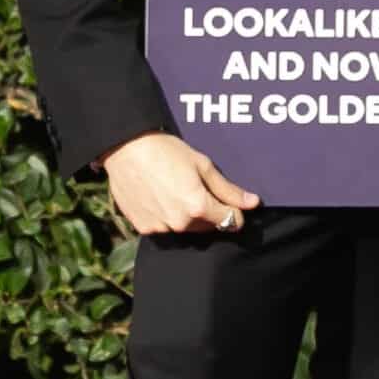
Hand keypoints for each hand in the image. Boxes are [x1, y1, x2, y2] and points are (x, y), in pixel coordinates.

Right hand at [102, 132, 259, 235]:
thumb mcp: (202, 165)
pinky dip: (168, 217)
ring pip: (186, 229)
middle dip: (211, 212)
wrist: (125, 149)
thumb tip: (253, 203)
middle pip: (209, 227)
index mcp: (198, 208)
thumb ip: (228, 189)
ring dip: (188, 216)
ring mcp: (159, 228)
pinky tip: (161, 196)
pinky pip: (164, 228)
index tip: (229, 200)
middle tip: (199, 188)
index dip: (235, 210)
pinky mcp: (143, 228)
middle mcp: (179, 223)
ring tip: (177, 189)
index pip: (231, 221)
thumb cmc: (166, 151)